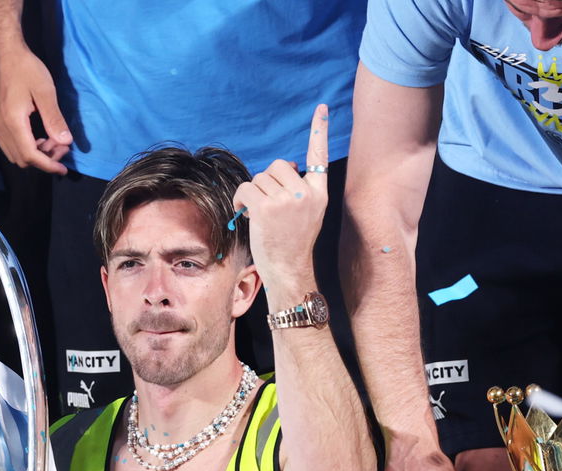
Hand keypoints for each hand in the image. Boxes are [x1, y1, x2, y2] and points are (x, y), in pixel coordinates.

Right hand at [0, 43, 72, 173]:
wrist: (3, 51)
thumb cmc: (25, 67)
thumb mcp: (45, 91)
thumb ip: (54, 119)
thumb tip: (65, 142)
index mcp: (12, 121)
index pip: (30, 155)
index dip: (48, 165)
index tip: (63, 169)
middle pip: (22, 159)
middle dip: (44, 159)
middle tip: (61, 146)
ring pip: (15, 154)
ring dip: (35, 153)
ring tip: (52, 139)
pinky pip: (9, 144)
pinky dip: (26, 146)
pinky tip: (39, 135)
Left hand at [233, 105, 329, 286]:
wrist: (288, 269)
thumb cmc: (292, 242)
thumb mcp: (306, 213)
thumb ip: (299, 188)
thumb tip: (284, 165)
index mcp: (319, 194)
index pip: (320, 157)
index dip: (319, 131)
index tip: (321, 109)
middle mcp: (305, 193)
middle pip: (277, 165)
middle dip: (267, 182)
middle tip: (267, 205)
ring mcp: (287, 200)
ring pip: (260, 178)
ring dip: (253, 193)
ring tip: (258, 214)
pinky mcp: (266, 208)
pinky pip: (246, 188)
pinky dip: (240, 199)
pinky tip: (244, 212)